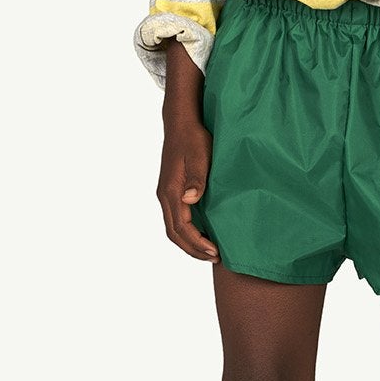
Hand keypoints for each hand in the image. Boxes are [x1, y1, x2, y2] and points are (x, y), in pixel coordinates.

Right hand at [157, 116, 219, 262]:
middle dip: (193, 249)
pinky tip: (202, 233)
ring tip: (209, 251)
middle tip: (214, 257)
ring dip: (189, 243)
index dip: (197, 243)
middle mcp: (165, 196)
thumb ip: (196, 179)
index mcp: (170, 191)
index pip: (181, 227)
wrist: (181, 124)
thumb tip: (190, 199)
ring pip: (173, 228)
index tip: (214, 251)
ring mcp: (166, 194)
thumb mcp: (199, 157)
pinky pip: (176, 219)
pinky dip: (187, 232)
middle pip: (174, 234)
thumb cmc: (193, 139)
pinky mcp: (171, 191)